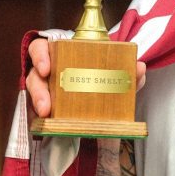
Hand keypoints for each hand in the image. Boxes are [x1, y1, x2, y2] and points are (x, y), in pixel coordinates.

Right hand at [27, 36, 145, 117]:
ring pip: (35, 95)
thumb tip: (139, 67)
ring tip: (47, 117)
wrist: (102, 101)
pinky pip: (38, 114)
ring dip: (40, 106)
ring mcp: (45, 91)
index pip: (41, 49)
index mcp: (60, 56)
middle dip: (38, 91)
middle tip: (46, 107)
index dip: (40, 56)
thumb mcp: (113, 72)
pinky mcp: (46, 110)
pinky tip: (47, 126)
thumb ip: (127, 70)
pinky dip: (43, 120)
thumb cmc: (101, 77)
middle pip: (34, 76)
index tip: (46, 69)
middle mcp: (49, 72)